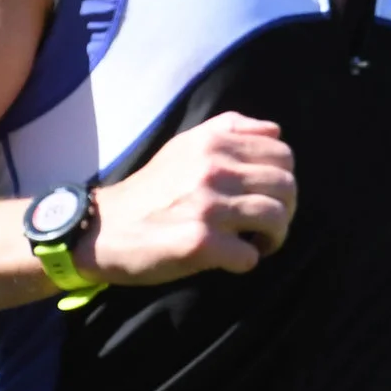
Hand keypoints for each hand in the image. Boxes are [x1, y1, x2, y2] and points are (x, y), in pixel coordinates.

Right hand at [85, 113, 295, 284]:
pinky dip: (246, 260)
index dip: (284, 178)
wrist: (104, 229)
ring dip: (273, 238)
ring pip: (276, 219)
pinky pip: (250, 255)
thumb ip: (229, 129)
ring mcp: (208, 207)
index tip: (267, 196)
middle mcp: (214, 169)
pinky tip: (231, 259)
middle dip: (285, 210)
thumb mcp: (185, 144)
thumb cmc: (152, 188)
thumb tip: (276, 132)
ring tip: (256, 243)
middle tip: (267, 225)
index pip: (283, 154)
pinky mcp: (201, 243)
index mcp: (214, 142)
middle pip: (286, 187)